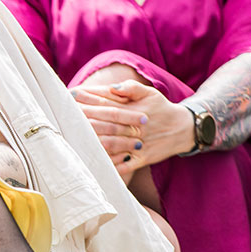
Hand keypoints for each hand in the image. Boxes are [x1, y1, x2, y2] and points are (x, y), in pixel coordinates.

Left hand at [72, 80, 193, 176]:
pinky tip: (94, 162)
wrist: (184, 129)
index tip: (72, 93)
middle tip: (66, 112)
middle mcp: (136, 127)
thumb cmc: (161, 108)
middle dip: (85, 117)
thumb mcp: (150, 93)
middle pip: (106, 122)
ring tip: (73, 135)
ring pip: (112, 143)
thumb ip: (131, 88)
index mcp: (136, 109)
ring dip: (93, 140)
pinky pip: (125, 165)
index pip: (108, 103)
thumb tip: (113, 86)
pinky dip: (111, 165)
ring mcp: (140, 144)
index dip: (89, 98)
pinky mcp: (144, 158)